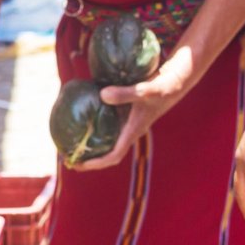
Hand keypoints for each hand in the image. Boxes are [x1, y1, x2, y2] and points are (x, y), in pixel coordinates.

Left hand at [72, 55, 192, 171]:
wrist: (177, 79)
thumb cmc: (164, 87)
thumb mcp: (146, 90)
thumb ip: (126, 93)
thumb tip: (102, 95)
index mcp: (133, 131)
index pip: (113, 156)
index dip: (96, 163)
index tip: (78, 165)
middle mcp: (130, 129)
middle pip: (108, 151)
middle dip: (88, 157)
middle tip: (67, 157)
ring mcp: (128, 121)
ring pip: (107, 138)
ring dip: (90, 143)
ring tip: (69, 141)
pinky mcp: (127, 110)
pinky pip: (107, 122)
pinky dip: (94, 123)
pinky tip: (82, 114)